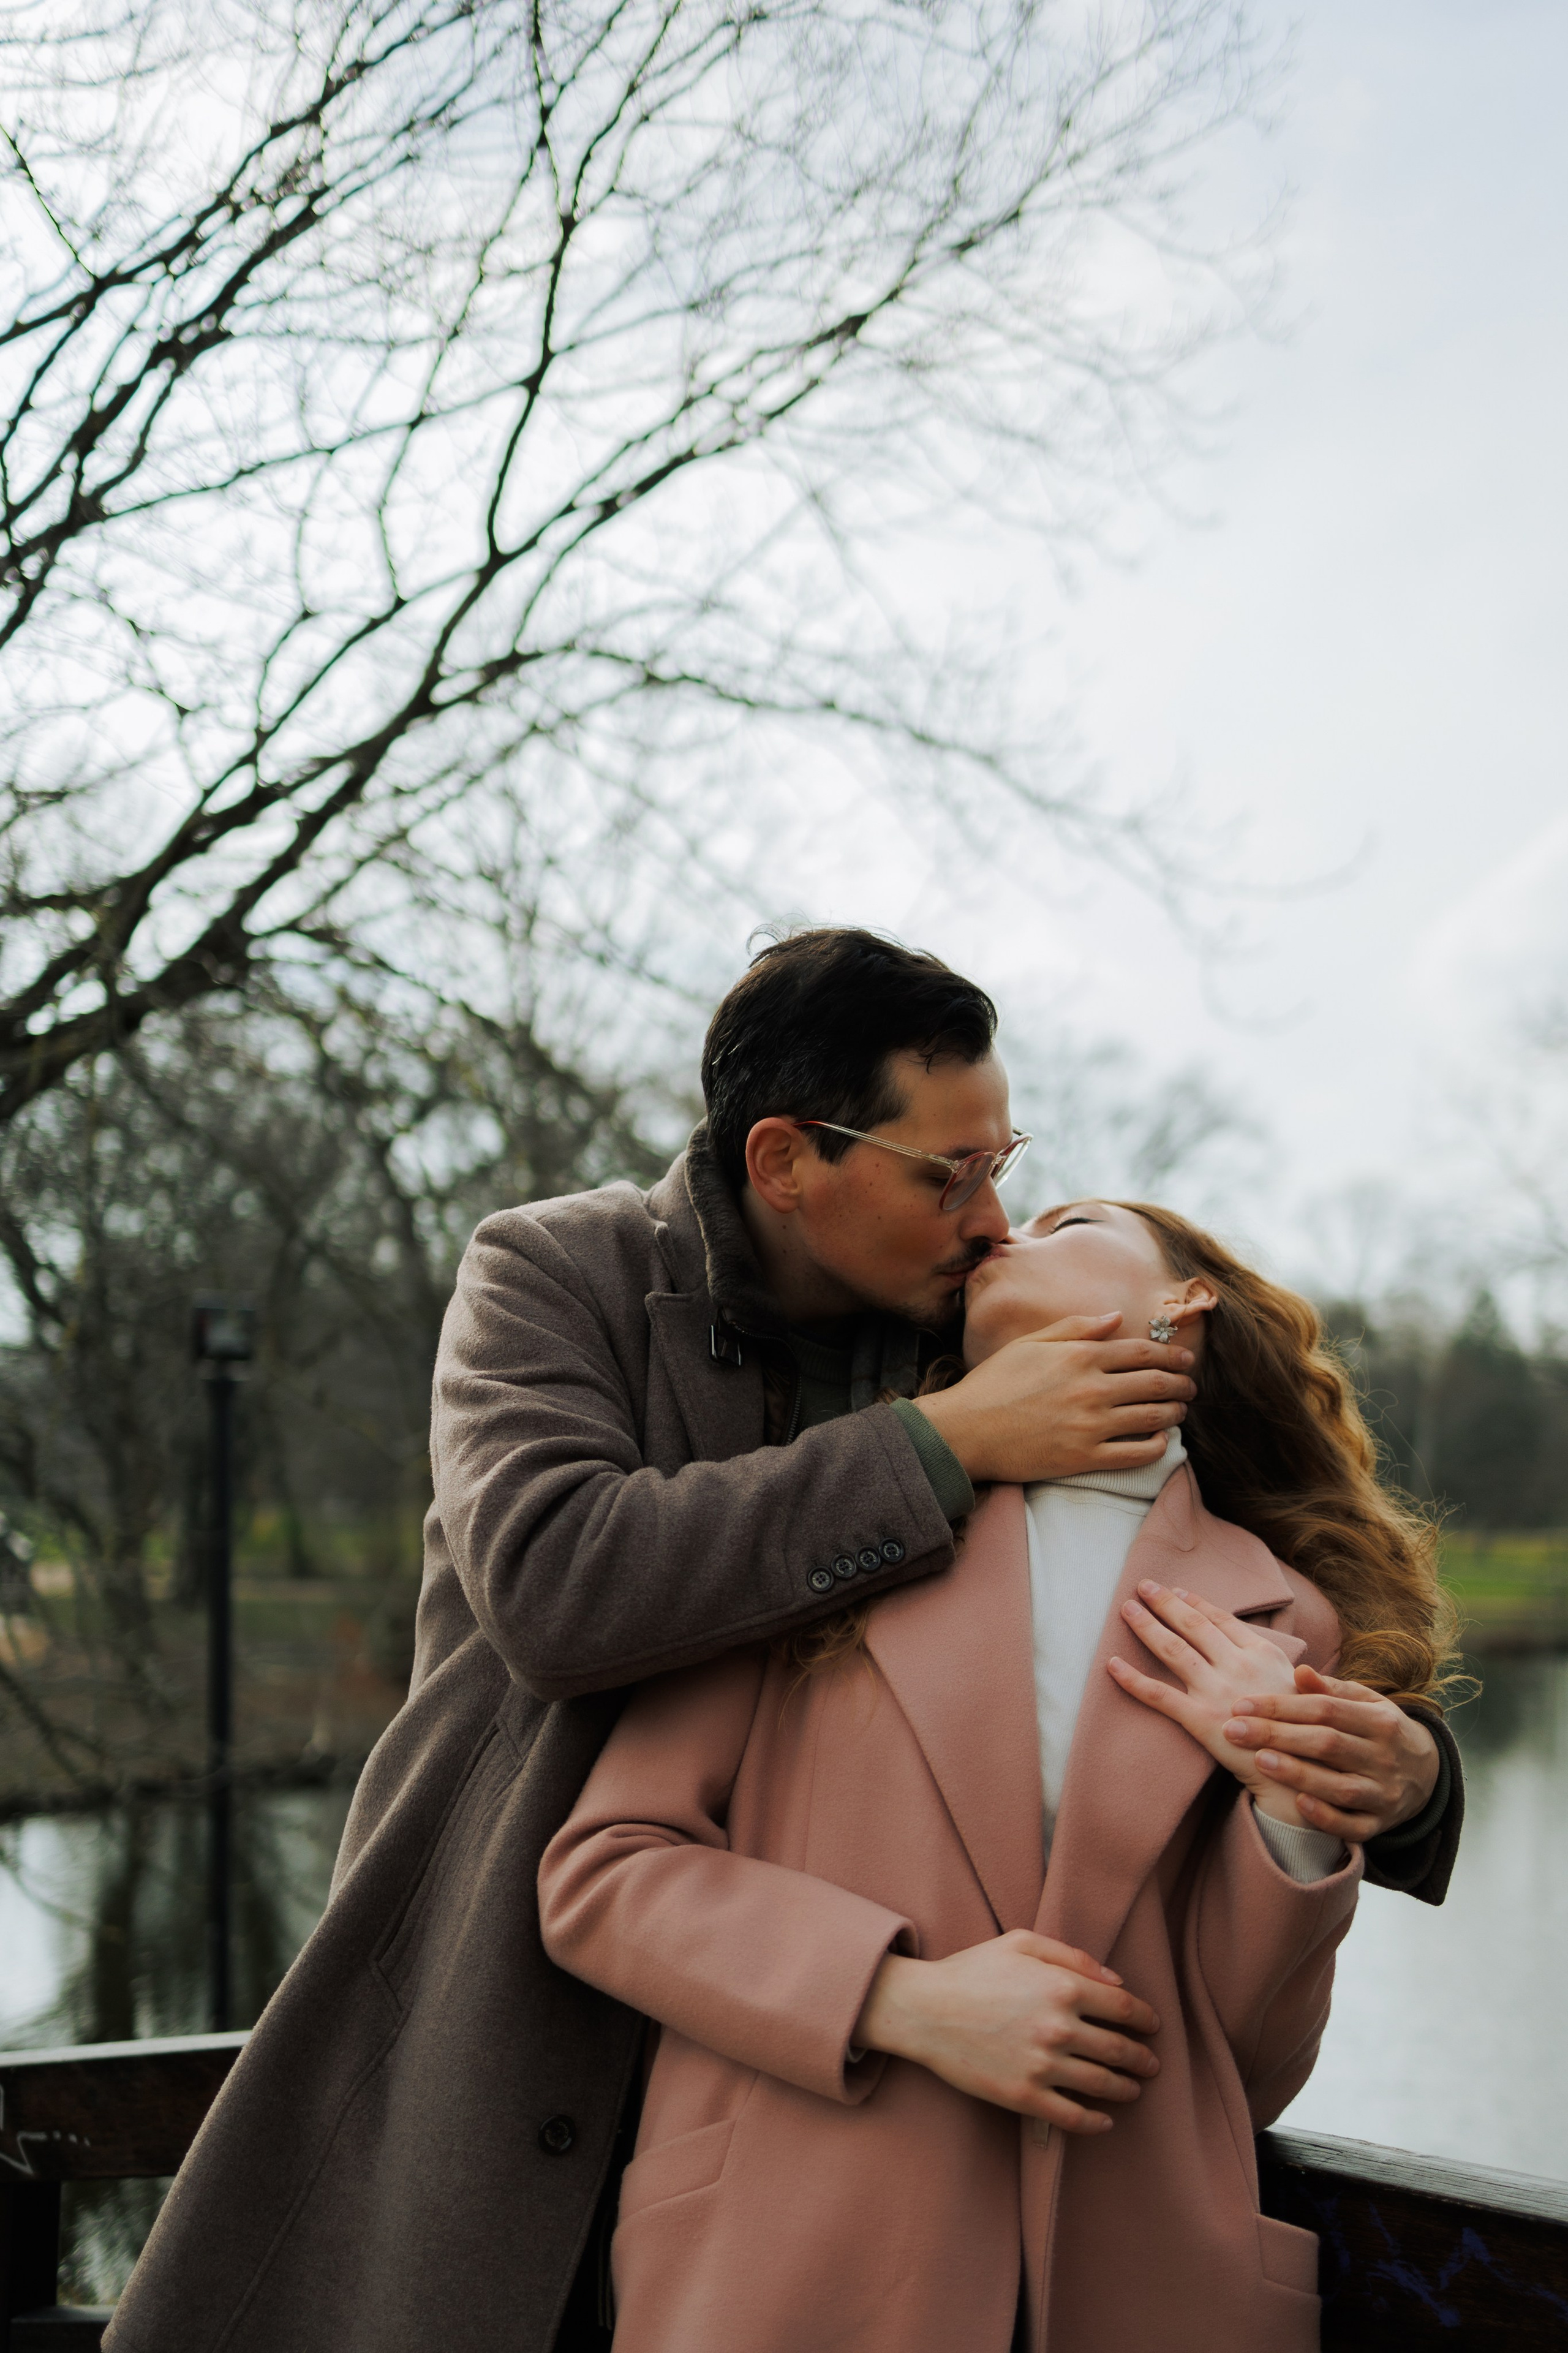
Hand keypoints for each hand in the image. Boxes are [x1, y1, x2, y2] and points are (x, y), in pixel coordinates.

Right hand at [852, 1929, 1159, 2134]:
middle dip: (1142, 2059)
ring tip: (1133, 2090)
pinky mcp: (1024, 2097)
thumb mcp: (1021, 1942)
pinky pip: (1072, 2117)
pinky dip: (1096, 2122)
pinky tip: (1105, 2121)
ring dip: (1125, 2089)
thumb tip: (1117, 1981)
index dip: (1146, 2019)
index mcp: (1062, 1987)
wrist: (924, 2010)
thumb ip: (1073, 1956)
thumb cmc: (972, 1970)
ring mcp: (1042, 2066)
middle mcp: (1058, 2028)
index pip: (1124, 2008)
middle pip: (1119, 2050)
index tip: (1153, 2026)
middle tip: (1151, 2064)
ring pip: (1102, 2085)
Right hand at [912, 1314, 1195, 1483]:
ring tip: (1179, 1411)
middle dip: (1181, 1383)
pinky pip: (1136, 1454)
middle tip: (1190, 1386)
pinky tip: (1160, 1441)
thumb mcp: (1031, 1343)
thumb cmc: (994, 1383)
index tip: (1185, 1359)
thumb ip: (1076, 1327)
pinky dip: (1156, 1446)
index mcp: (1080, 1355)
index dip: (1171, 1355)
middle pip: (1155, 1383)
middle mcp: (1091, 1388)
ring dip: (1174, 1412)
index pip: (1142, 1352)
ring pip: (1152, 1417)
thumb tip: (1116, 1318)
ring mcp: (1090, 1425)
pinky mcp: (1084, 1458)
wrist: (966, 1430)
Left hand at [1107, 1583, 1309, 1827]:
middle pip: (1193, 1626)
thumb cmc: (1303, 1732)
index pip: (1221, 1619)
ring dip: (1147, 1626)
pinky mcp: (1201, 1720)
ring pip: (1174, 1650)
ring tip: (1127, 1609)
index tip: (1176, 1591)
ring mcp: (1218, 1692)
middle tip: (1143, 1585)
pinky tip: (1112, 1665)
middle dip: (1165, 1603)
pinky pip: (1159, 1695)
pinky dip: (1132, 1679)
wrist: (1300, 1774)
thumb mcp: (1301, 1686)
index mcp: (1262, 1654)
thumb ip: (1273, 1664)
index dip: (1196, 1602)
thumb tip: (1256, 1645)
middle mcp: (1238, 1666)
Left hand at [1221, 1665, 1440, 1843]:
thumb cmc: (1381, 1729)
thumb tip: (1300, 1671)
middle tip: (1233, 1729)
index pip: (1325, 1710)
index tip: (1242, 1704)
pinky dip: (1327, 1817)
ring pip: (1340, 1787)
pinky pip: (1353, 1826)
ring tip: (1258, 1760)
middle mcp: (1384, 1757)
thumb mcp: (1367, 1703)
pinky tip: (1298, 1804)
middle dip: (1277, 1735)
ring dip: (1298, 1774)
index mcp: (1380, 1721)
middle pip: (1327, 1744)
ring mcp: (1384, 1793)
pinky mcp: (1380, 1824)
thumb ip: (1333, 1690)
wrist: (1428, 1774)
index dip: (1282, 1706)